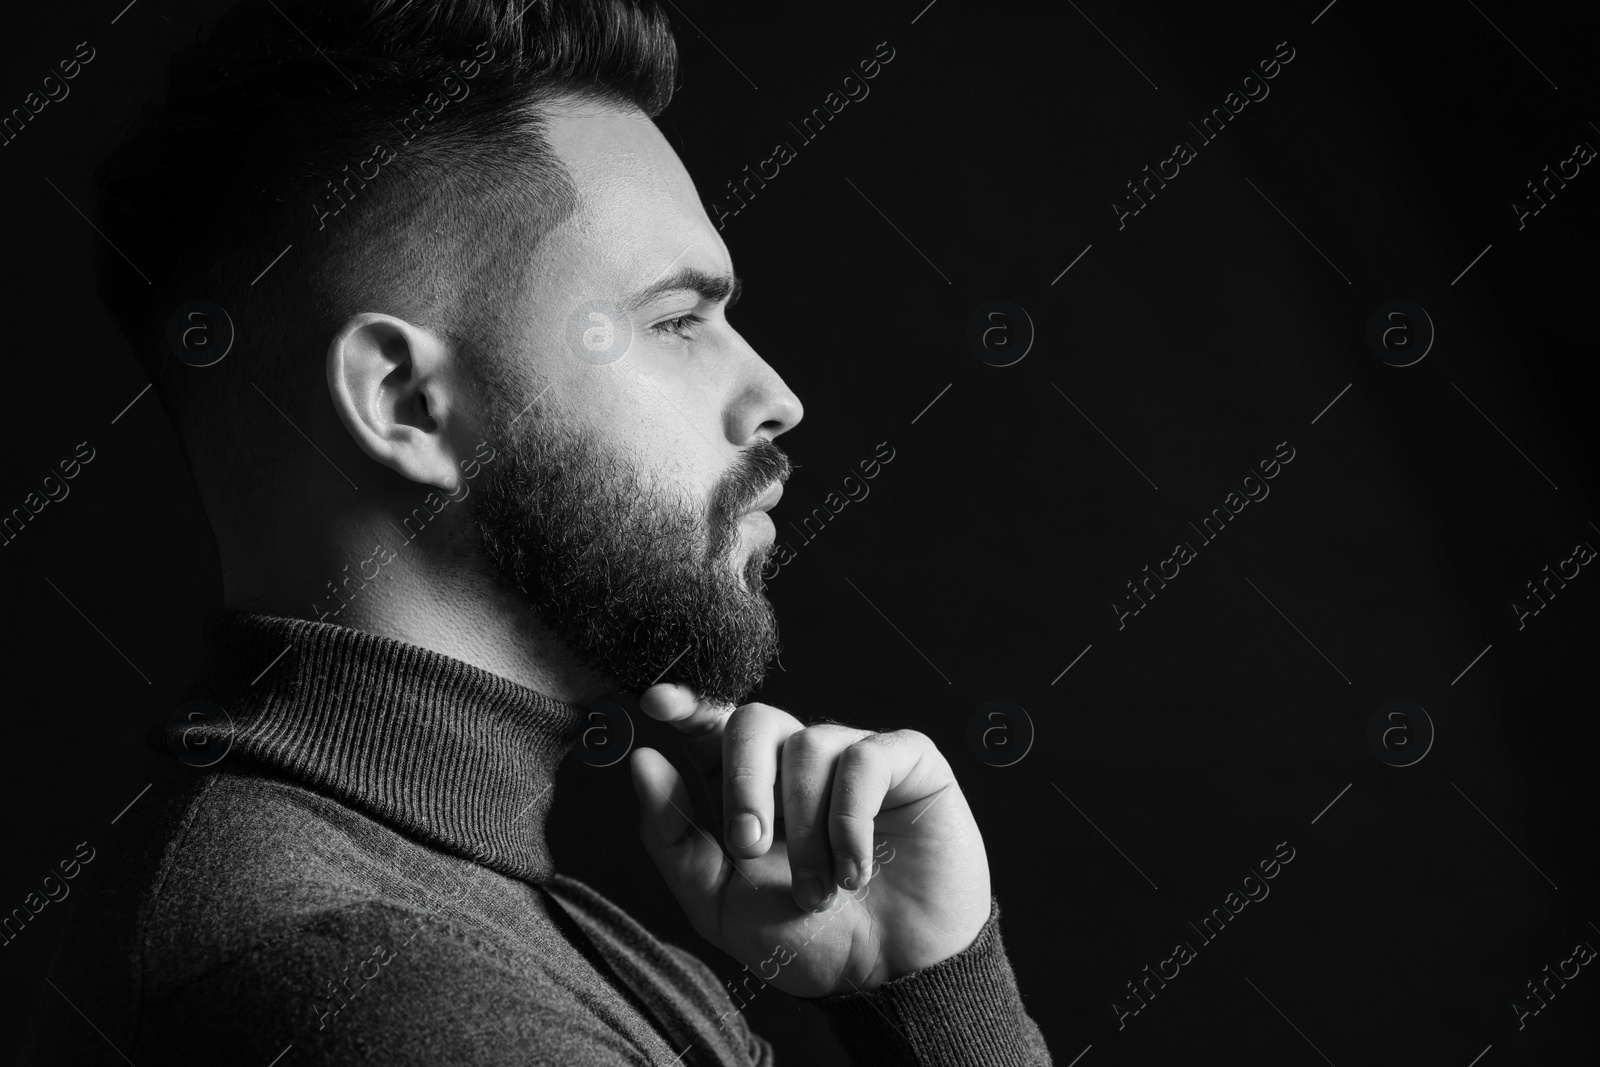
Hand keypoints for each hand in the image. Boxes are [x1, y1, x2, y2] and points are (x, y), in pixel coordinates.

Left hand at [626, 685, 990, 997]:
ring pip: (808, 744)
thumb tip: (642, 759)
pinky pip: (864, 759)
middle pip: (753, 721)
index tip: (656, 703)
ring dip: (806, 830)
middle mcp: (796, 762)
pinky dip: (851, 821)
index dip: (686, 704)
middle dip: (743, 784)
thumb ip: (672, 835)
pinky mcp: (907, 761)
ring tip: (818, 890)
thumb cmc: (807, 940)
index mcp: (747, 787)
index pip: (710, 725)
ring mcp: (852, 755)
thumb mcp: (718, 902)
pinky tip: (855, 869)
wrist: (887, 979)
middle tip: (750, 849)